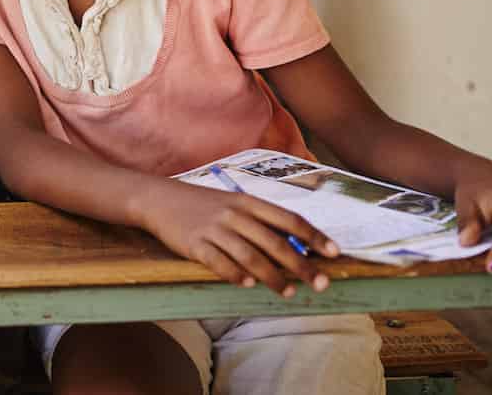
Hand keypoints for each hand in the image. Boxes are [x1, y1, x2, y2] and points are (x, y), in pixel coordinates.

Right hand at [139, 182, 336, 297]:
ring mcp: (213, 228)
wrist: (158, 199)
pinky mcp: (194, 243)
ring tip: (288, 292)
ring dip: (272, 276)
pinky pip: (218, 262)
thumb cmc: (202, 205)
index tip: (334, 252)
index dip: (313, 236)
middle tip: (319, 283)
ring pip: (250, 255)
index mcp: (247, 201)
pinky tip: (247, 284)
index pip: (288, 219)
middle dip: (300, 264)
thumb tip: (295, 246)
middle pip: (273, 241)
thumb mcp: (232, 204)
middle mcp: (233, 213)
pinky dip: (234, 274)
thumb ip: (259, 221)